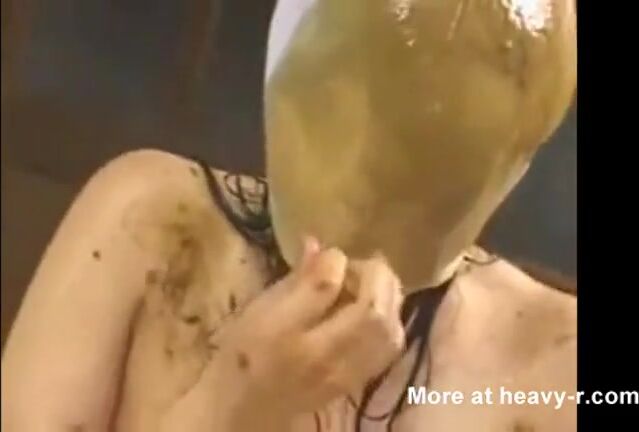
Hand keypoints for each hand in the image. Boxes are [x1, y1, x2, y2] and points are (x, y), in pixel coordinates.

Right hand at [214, 237, 405, 415]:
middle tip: (358, 266)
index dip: (335, 259)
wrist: (248, 405)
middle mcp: (321, 355)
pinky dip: (391, 319)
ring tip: (370, 283)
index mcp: (283, 331)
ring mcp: (344, 373)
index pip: (326, 285)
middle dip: (375, 276)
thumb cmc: (244, 350)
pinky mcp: (358, 382)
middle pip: (372, 311)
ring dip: (388, 297)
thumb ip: (293, 279)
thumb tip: (318, 244)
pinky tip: (375, 307)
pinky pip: (390, 347)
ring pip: (389, 330)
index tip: (329, 254)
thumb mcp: (257, 307)